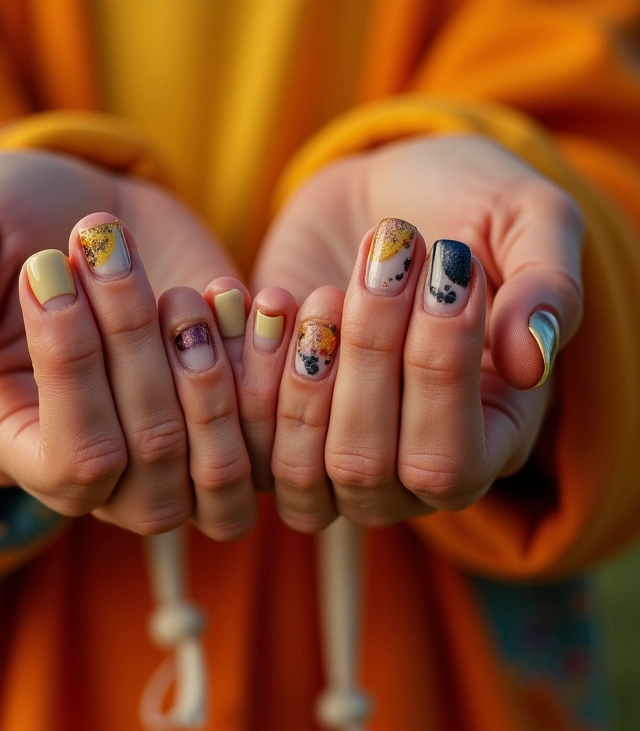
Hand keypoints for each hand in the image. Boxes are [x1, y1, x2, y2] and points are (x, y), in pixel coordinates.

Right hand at [0, 150, 257, 537]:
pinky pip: (270, 436)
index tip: (50, 269)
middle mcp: (105, 467)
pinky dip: (270, 371)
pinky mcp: (229, 418)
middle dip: (137, 343)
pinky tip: (258, 299)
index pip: (71, 462)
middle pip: (152, 457)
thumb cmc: (9, 222)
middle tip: (108, 244)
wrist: (95, 211)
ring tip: (186, 286)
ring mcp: (174, 448)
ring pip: (218, 464)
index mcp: (24, 445)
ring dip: (210, 366)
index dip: (73, 372)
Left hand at [252, 135, 583, 529]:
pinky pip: (244, 440)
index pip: (448, 463)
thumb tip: (533, 362)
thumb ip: (548, 287)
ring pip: (298, 470)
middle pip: (364, 468)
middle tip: (382, 259)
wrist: (385, 198)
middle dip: (367, 357)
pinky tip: (269, 300)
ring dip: (301, 377)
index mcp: (487, 439)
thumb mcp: (528, 221)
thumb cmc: (468, 209)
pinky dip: (245, 372)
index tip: (447, 267)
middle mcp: (406, 467)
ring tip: (325, 291)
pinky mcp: (278, 424)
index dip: (437, 376)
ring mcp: (335, 451)